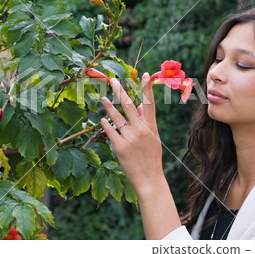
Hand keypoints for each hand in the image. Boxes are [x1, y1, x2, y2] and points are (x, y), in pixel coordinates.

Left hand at [100, 73, 164, 195]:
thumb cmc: (151, 158)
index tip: (142, 74)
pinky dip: (105, 124)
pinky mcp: (120, 147)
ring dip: (108, 106)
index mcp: (151, 126)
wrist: (149, 179)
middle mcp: (141, 129)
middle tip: (113, 80)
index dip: (146, 88)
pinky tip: (101, 119)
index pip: (150, 103)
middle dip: (120, 91)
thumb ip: (146, 121)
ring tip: (102, 98)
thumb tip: (141, 105)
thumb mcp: (153, 138)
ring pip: (117, 117)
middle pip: (129, 105)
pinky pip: (110, 131)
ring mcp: (130, 138)